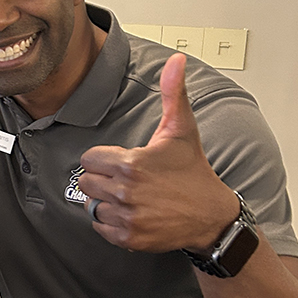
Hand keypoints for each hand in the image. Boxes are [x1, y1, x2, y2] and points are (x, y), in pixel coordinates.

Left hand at [78, 53, 238, 252]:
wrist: (211, 215)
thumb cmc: (193, 171)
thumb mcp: (181, 130)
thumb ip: (173, 93)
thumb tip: (176, 59)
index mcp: (130, 164)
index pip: (88, 159)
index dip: (102, 159)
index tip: (121, 162)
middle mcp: (125, 191)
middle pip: (85, 182)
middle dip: (101, 179)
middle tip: (124, 179)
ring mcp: (126, 216)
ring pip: (90, 205)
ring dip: (104, 202)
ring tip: (127, 196)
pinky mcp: (128, 237)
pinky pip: (99, 227)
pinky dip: (109, 223)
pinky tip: (130, 213)